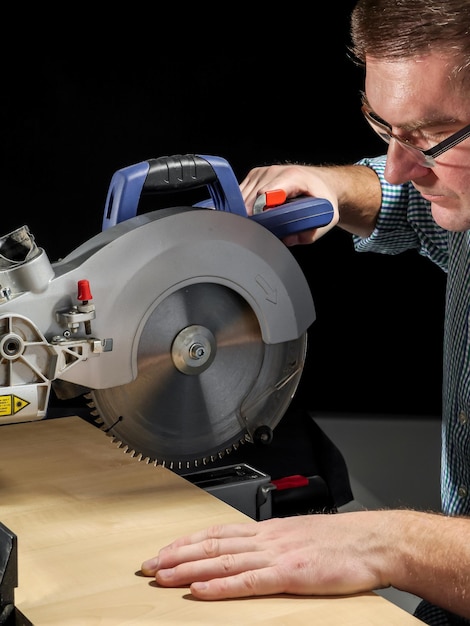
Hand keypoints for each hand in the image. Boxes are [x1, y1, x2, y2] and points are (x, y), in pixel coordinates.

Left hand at [141, 512, 391, 599]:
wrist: (373, 541)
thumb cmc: (341, 541)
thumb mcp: (301, 536)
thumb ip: (275, 544)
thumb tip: (253, 554)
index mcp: (268, 530)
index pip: (217, 534)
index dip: (187, 542)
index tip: (163, 551)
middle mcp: (266, 539)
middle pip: (212, 546)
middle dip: (177, 555)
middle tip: (148, 566)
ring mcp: (277, 555)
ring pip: (223, 561)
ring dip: (188, 569)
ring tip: (161, 576)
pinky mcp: (290, 575)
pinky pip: (249, 581)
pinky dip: (221, 586)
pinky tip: (200, 590)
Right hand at [240, 164, 339, 244]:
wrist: (320, 181)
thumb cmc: (321, 197)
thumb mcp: (326, 216)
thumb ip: (309, 232)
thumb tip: (288, 239)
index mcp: (293, 178)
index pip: (266, 193)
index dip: (258, 211)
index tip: (257, 224)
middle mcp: (275, 171)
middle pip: (251, 198)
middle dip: (252, 217)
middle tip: (258, 232)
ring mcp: (262, 172)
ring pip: (243, 196)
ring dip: (246, 212)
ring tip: (258, 223)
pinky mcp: (254, 175)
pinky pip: (240, 193)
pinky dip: (243, 205)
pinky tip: (253, 214)